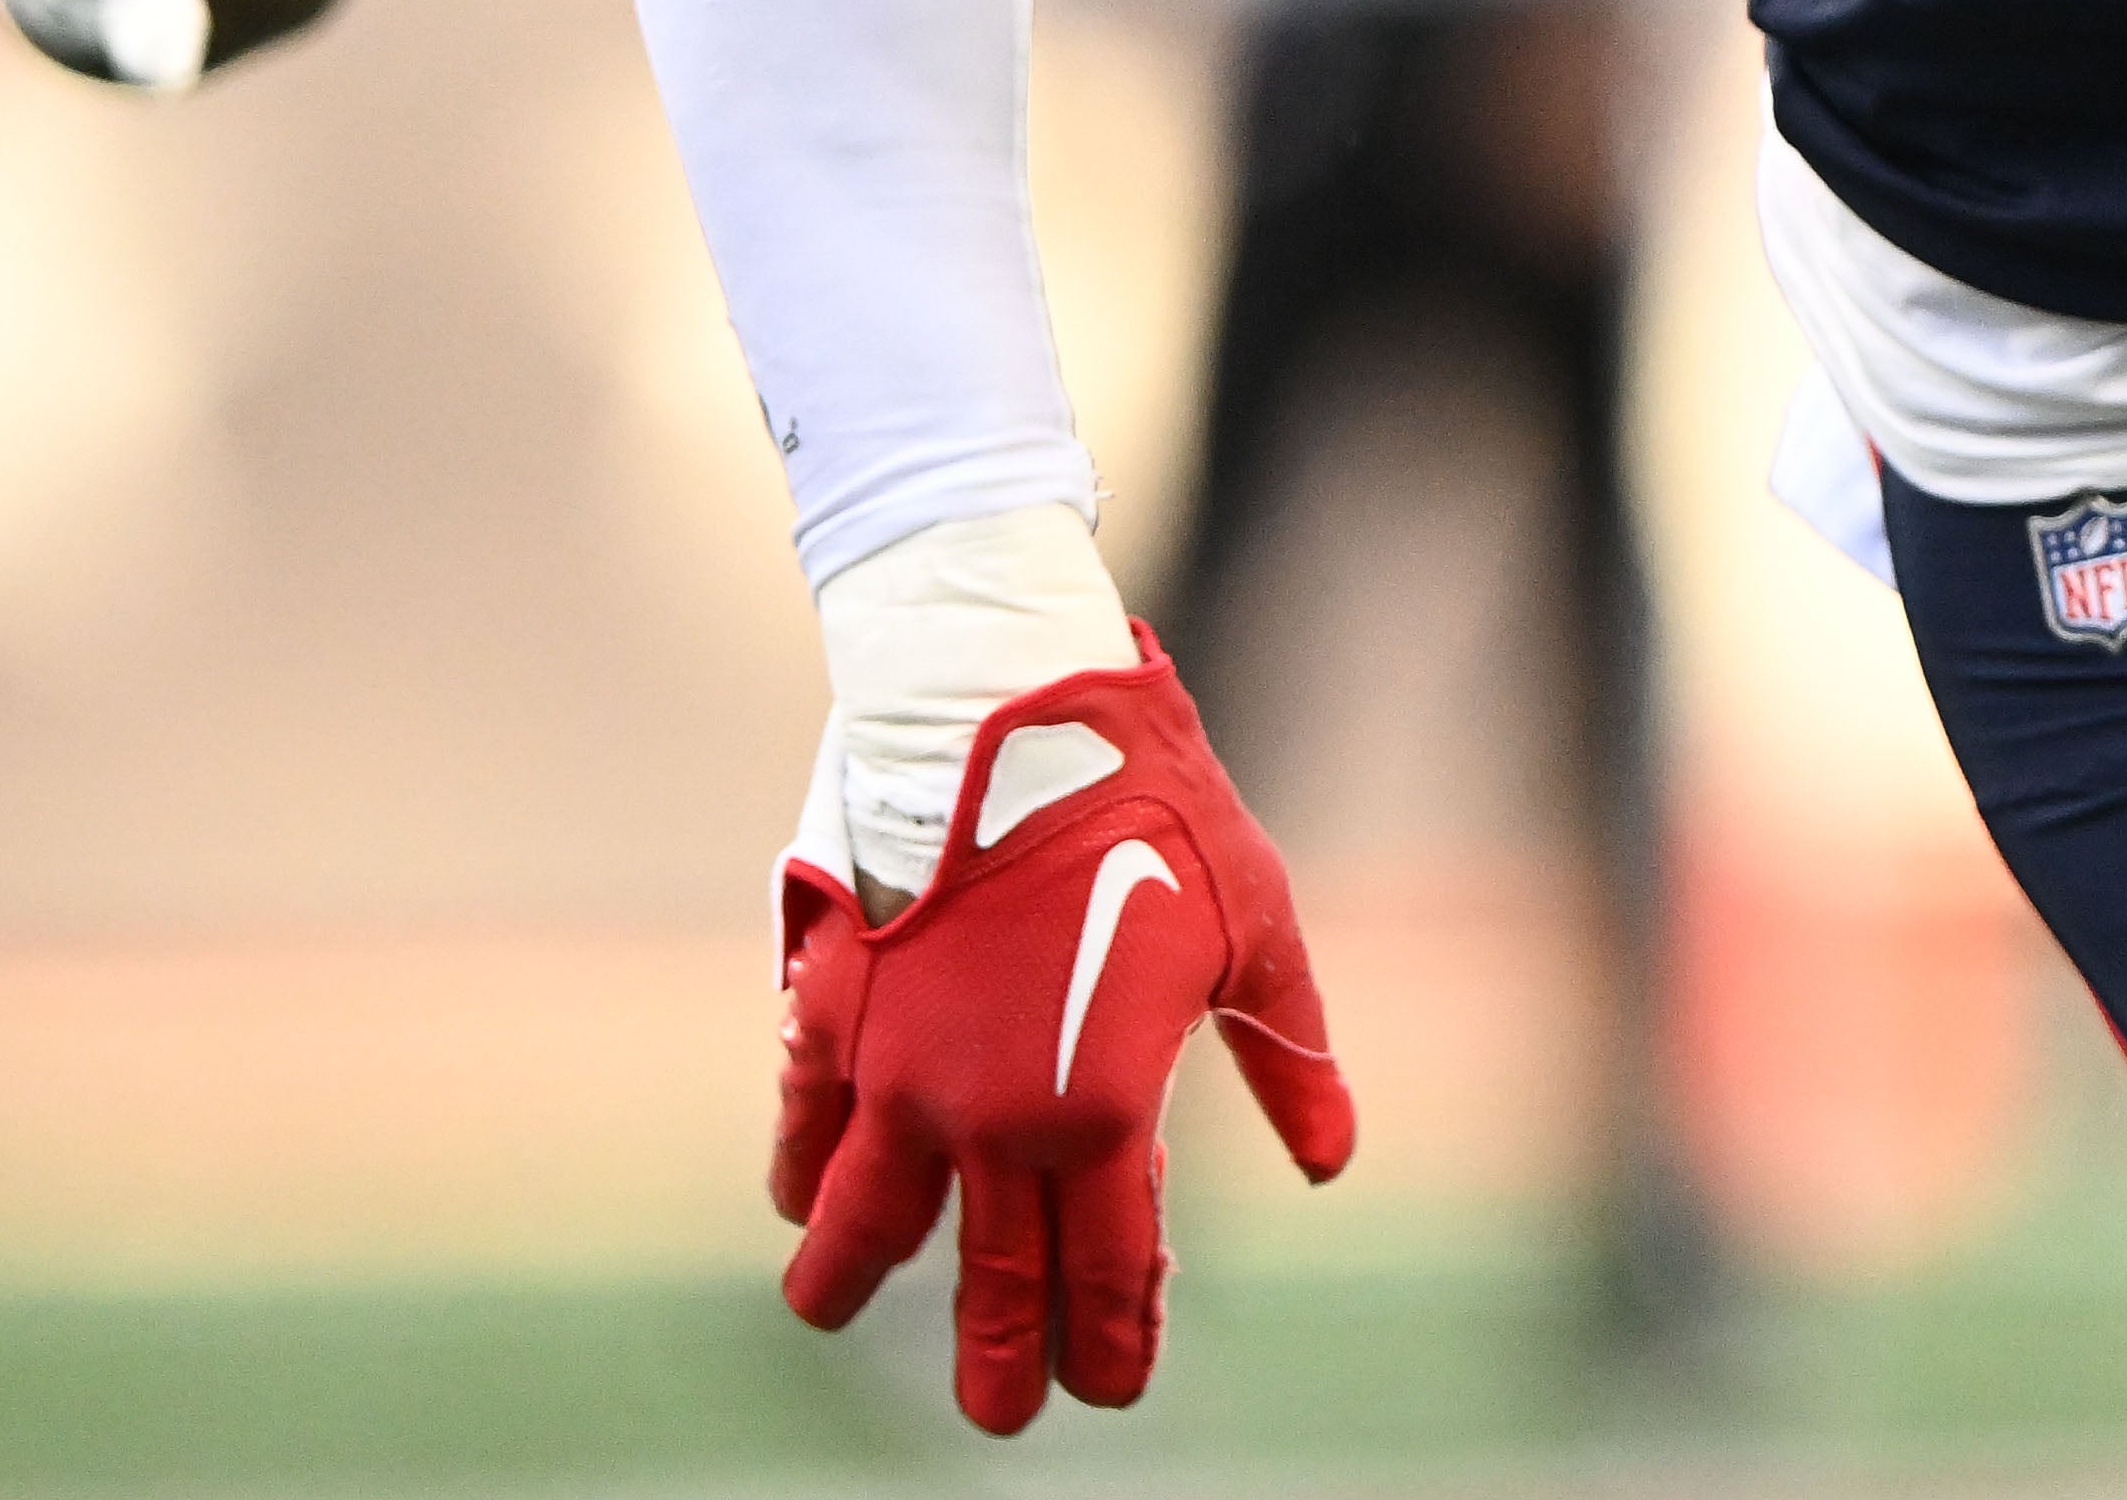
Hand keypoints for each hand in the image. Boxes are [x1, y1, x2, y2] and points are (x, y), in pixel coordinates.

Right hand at [772, 633, 1354, 1429]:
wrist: (1017, 712)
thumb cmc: (1155, 813)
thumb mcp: (1256, 932)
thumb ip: (1289, 1059)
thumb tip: (1330, 1162)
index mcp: (1102, 1114)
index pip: (1105, 1280)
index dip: (1111, 1348)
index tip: (1110, 1385)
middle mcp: (992, 1120)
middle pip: (988, 1287)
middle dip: (996, 1364)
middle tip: (999, 1415)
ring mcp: (900, 1074)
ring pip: (861, 1223)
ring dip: (848, 1278)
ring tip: (833, 1309)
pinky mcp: (835, 1011)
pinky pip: (802, 1123)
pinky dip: (798, 1168)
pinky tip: (797, 1193)